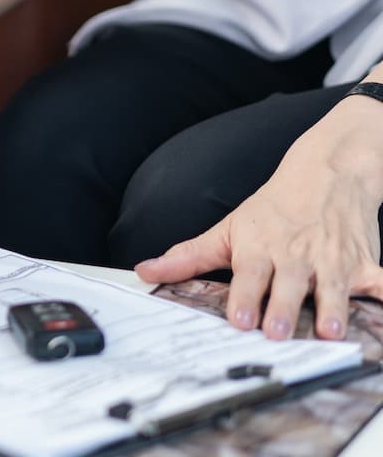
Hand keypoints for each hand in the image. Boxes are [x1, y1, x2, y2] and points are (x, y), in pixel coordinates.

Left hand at [136, 95, 382, 339]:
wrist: (328, 171)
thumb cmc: (273, 207)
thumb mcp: (228, 227)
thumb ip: (189, 255)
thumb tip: (145, 271)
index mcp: (261, 249)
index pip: (250, 276)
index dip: (244, 297)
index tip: (240, 319)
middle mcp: (296, 256)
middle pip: (289, 285)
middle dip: (283, 309)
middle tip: (276, 333)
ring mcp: (332, 260)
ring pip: (333, 287)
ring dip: (333, 308)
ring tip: (330, 331)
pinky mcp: (364, 262)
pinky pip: (382, 281)